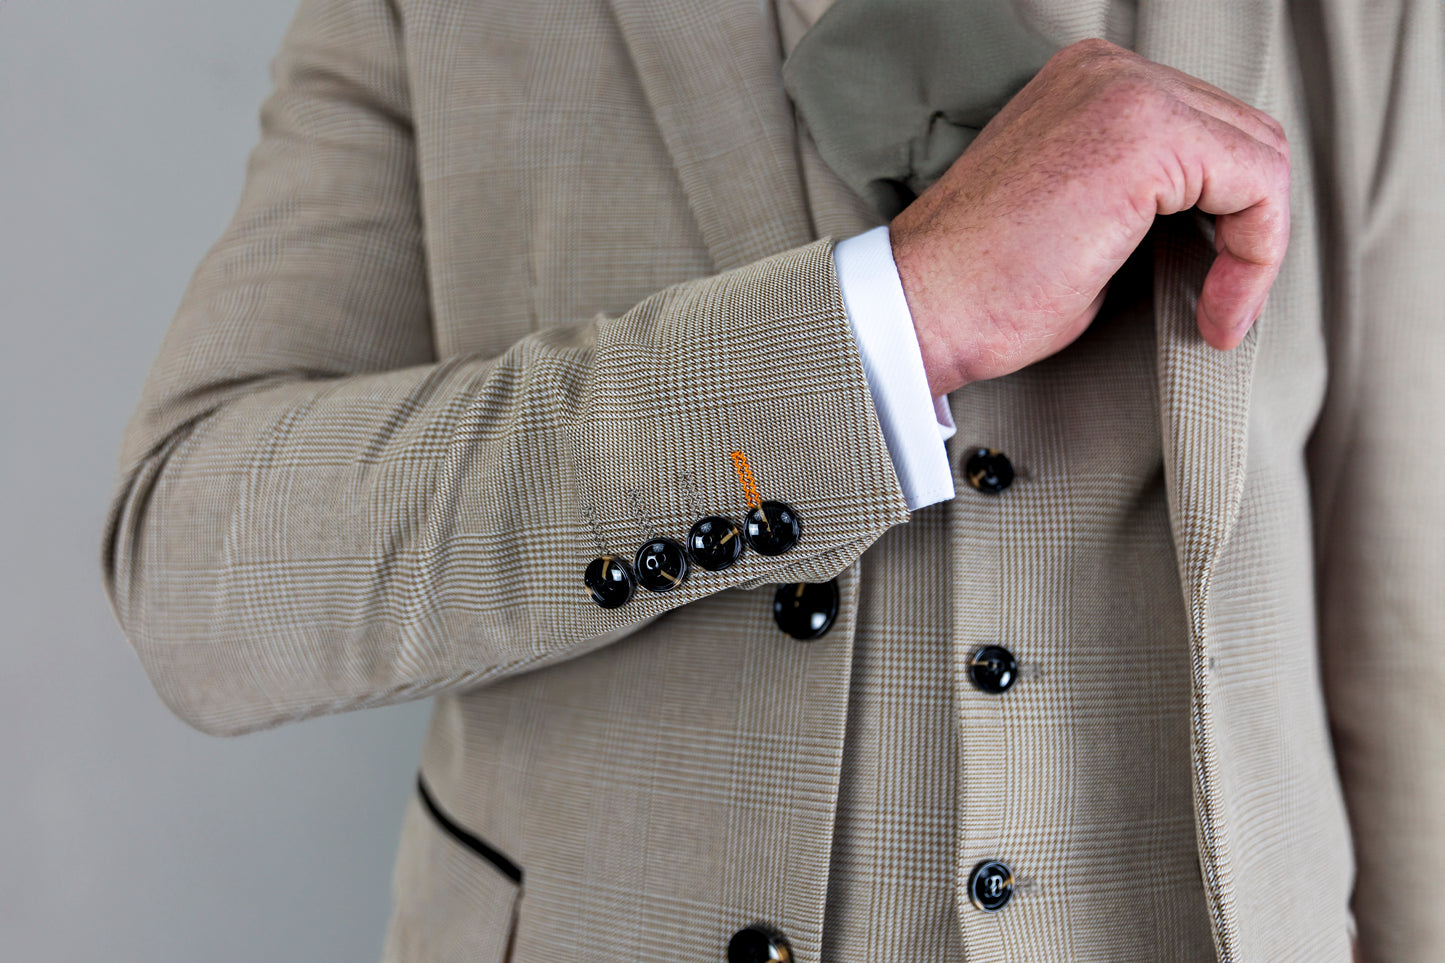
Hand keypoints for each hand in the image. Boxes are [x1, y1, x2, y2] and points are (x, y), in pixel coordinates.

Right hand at [889, 38, 1290, 395]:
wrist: (924, 308)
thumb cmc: (984, 288)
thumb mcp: (1083, 220)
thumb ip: (1148, 199)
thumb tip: (1220, 227)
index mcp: (1089, 83)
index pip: (1210, 131)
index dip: (1230, 218)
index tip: (1209, 295)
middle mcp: (1110, 71)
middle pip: (1245, 136)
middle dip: (1250, 229)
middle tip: (1221, 306)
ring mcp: (1127, 93)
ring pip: (1261, 157)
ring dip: (1255, 246)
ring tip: (1218, 313)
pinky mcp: (1146, 135)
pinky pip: (1259, 184)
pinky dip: (1255, 255)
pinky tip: (1217, 309)